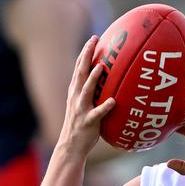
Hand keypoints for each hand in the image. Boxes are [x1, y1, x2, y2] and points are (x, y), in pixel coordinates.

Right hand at [57, 37, 114, 158]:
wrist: (71, 147)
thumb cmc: (81, 126)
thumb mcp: (84, 106)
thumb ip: (93, 94)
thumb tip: (109, 83)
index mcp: (75, 92)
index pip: (79, 68)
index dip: (85, 52)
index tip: (94, 38)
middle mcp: (76, 97)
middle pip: (81, 72)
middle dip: (86, 56)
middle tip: (94, 41)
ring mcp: (81, 109)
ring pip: (87, 90)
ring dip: (94, 78)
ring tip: (102, 67)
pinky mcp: (88, 122)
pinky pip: (97, 114)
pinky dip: (104, 107)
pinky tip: (113, 102)